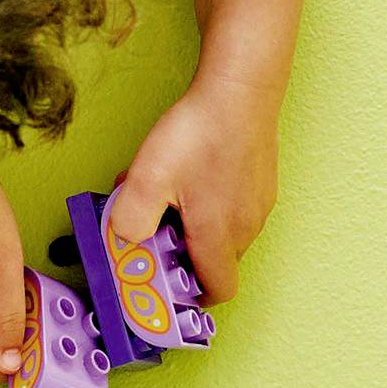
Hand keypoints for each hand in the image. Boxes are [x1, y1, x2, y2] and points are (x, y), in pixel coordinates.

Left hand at [110, 77, 279, 301]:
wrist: (240, 89)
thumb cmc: (199, 133)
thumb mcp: (148, 179)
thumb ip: (129, 221)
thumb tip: (124, 243)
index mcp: (219, 236)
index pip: (217, 292)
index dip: (193, 299)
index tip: (166, 284)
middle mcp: (246, 227)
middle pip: (216, 262)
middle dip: (184, 255)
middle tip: (154, 230)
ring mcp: (258, 204)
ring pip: (224, 234)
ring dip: (196, 227)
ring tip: (167, 195)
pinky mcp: (262, 183)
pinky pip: (234, 209)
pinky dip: (211, 205)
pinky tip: (189, 175)